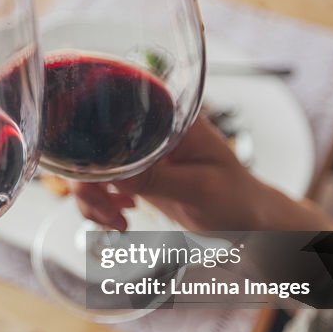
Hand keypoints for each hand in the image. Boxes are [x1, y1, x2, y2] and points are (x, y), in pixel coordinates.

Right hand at [72, 116, 332, 232]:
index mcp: (169, 117)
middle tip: (102, 206)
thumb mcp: (200, 188)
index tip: (86, 164)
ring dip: (91, 198)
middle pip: (91, 142)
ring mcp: (138, 154)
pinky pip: (98, 187)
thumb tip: (111, 174)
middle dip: (87, 179)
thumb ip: (156, 179)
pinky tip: (118, 217)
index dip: (89, 131)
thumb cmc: (237, 198)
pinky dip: (98, 207)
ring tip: (114, 218)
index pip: (116, 108)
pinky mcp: (133, 176)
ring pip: (89, 168)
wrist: (246, 223)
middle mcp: (148, 131)